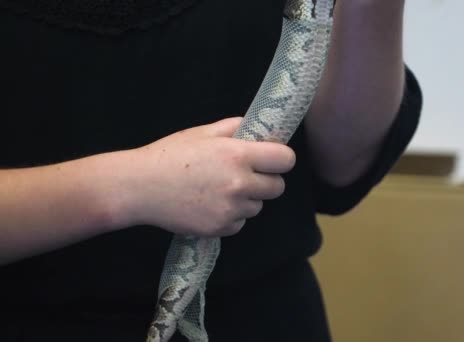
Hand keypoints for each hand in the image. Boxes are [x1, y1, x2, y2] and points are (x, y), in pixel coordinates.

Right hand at [116, 117, 295, 236]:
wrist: (138, 188)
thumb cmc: (169, 156)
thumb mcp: (202, 133)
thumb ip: (235, 127)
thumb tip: (258, 129)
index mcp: (237, 155)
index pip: (285, 160)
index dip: (281, 158)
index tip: (272, 158)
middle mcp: (239, 183)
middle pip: (277, 187)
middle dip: (266, 180)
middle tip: (247, 174)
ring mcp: (230, 209)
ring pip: (257, 206)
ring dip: (247, 199)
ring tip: (219, 189)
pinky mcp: (220, 228)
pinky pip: (240, 223)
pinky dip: (230, 216)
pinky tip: (209, 204)